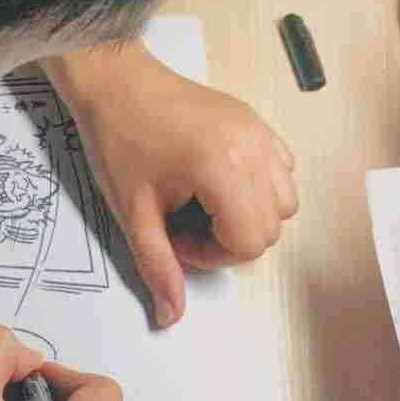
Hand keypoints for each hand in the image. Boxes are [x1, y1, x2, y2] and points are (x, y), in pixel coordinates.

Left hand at [47, 41, 296, 327]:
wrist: (116, 84)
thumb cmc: (119, 140)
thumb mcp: (134, 213)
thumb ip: (158, 267)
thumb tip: (171, 315)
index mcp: (224, 169)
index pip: (250, 242)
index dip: (213, 255)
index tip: (176, 238)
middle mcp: (254, 149)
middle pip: (271, 227)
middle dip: (230, 240)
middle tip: (185, 225)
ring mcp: (260, 132)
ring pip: (283, 201)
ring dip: (249, 216)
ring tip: (203, 206)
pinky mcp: (257, 123)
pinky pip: (281, 170)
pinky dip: (258, 188)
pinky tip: (218, 184)